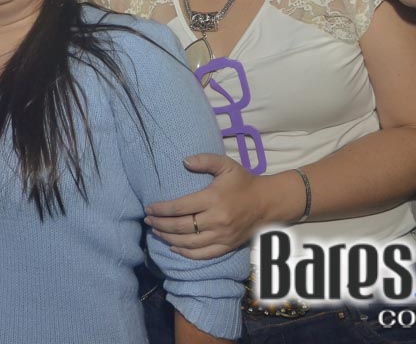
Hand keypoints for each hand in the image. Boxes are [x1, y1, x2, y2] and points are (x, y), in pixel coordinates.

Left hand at [145, 154, 273, 259]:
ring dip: (168, 238)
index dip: (161, 209)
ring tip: (156, 232)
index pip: (180, 207)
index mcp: (213, 199)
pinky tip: (174, 247)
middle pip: (181, 227)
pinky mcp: (227, 246)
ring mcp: (222, 236)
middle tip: (148, 220)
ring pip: (189, 243)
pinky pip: (203, 254)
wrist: (268, 203)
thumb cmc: (244, 182)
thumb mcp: (226, 165)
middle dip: (160, 224)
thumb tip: (184, 161)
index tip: (149, 208)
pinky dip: (186, 253)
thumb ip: (205, 160)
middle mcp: (216, 220)